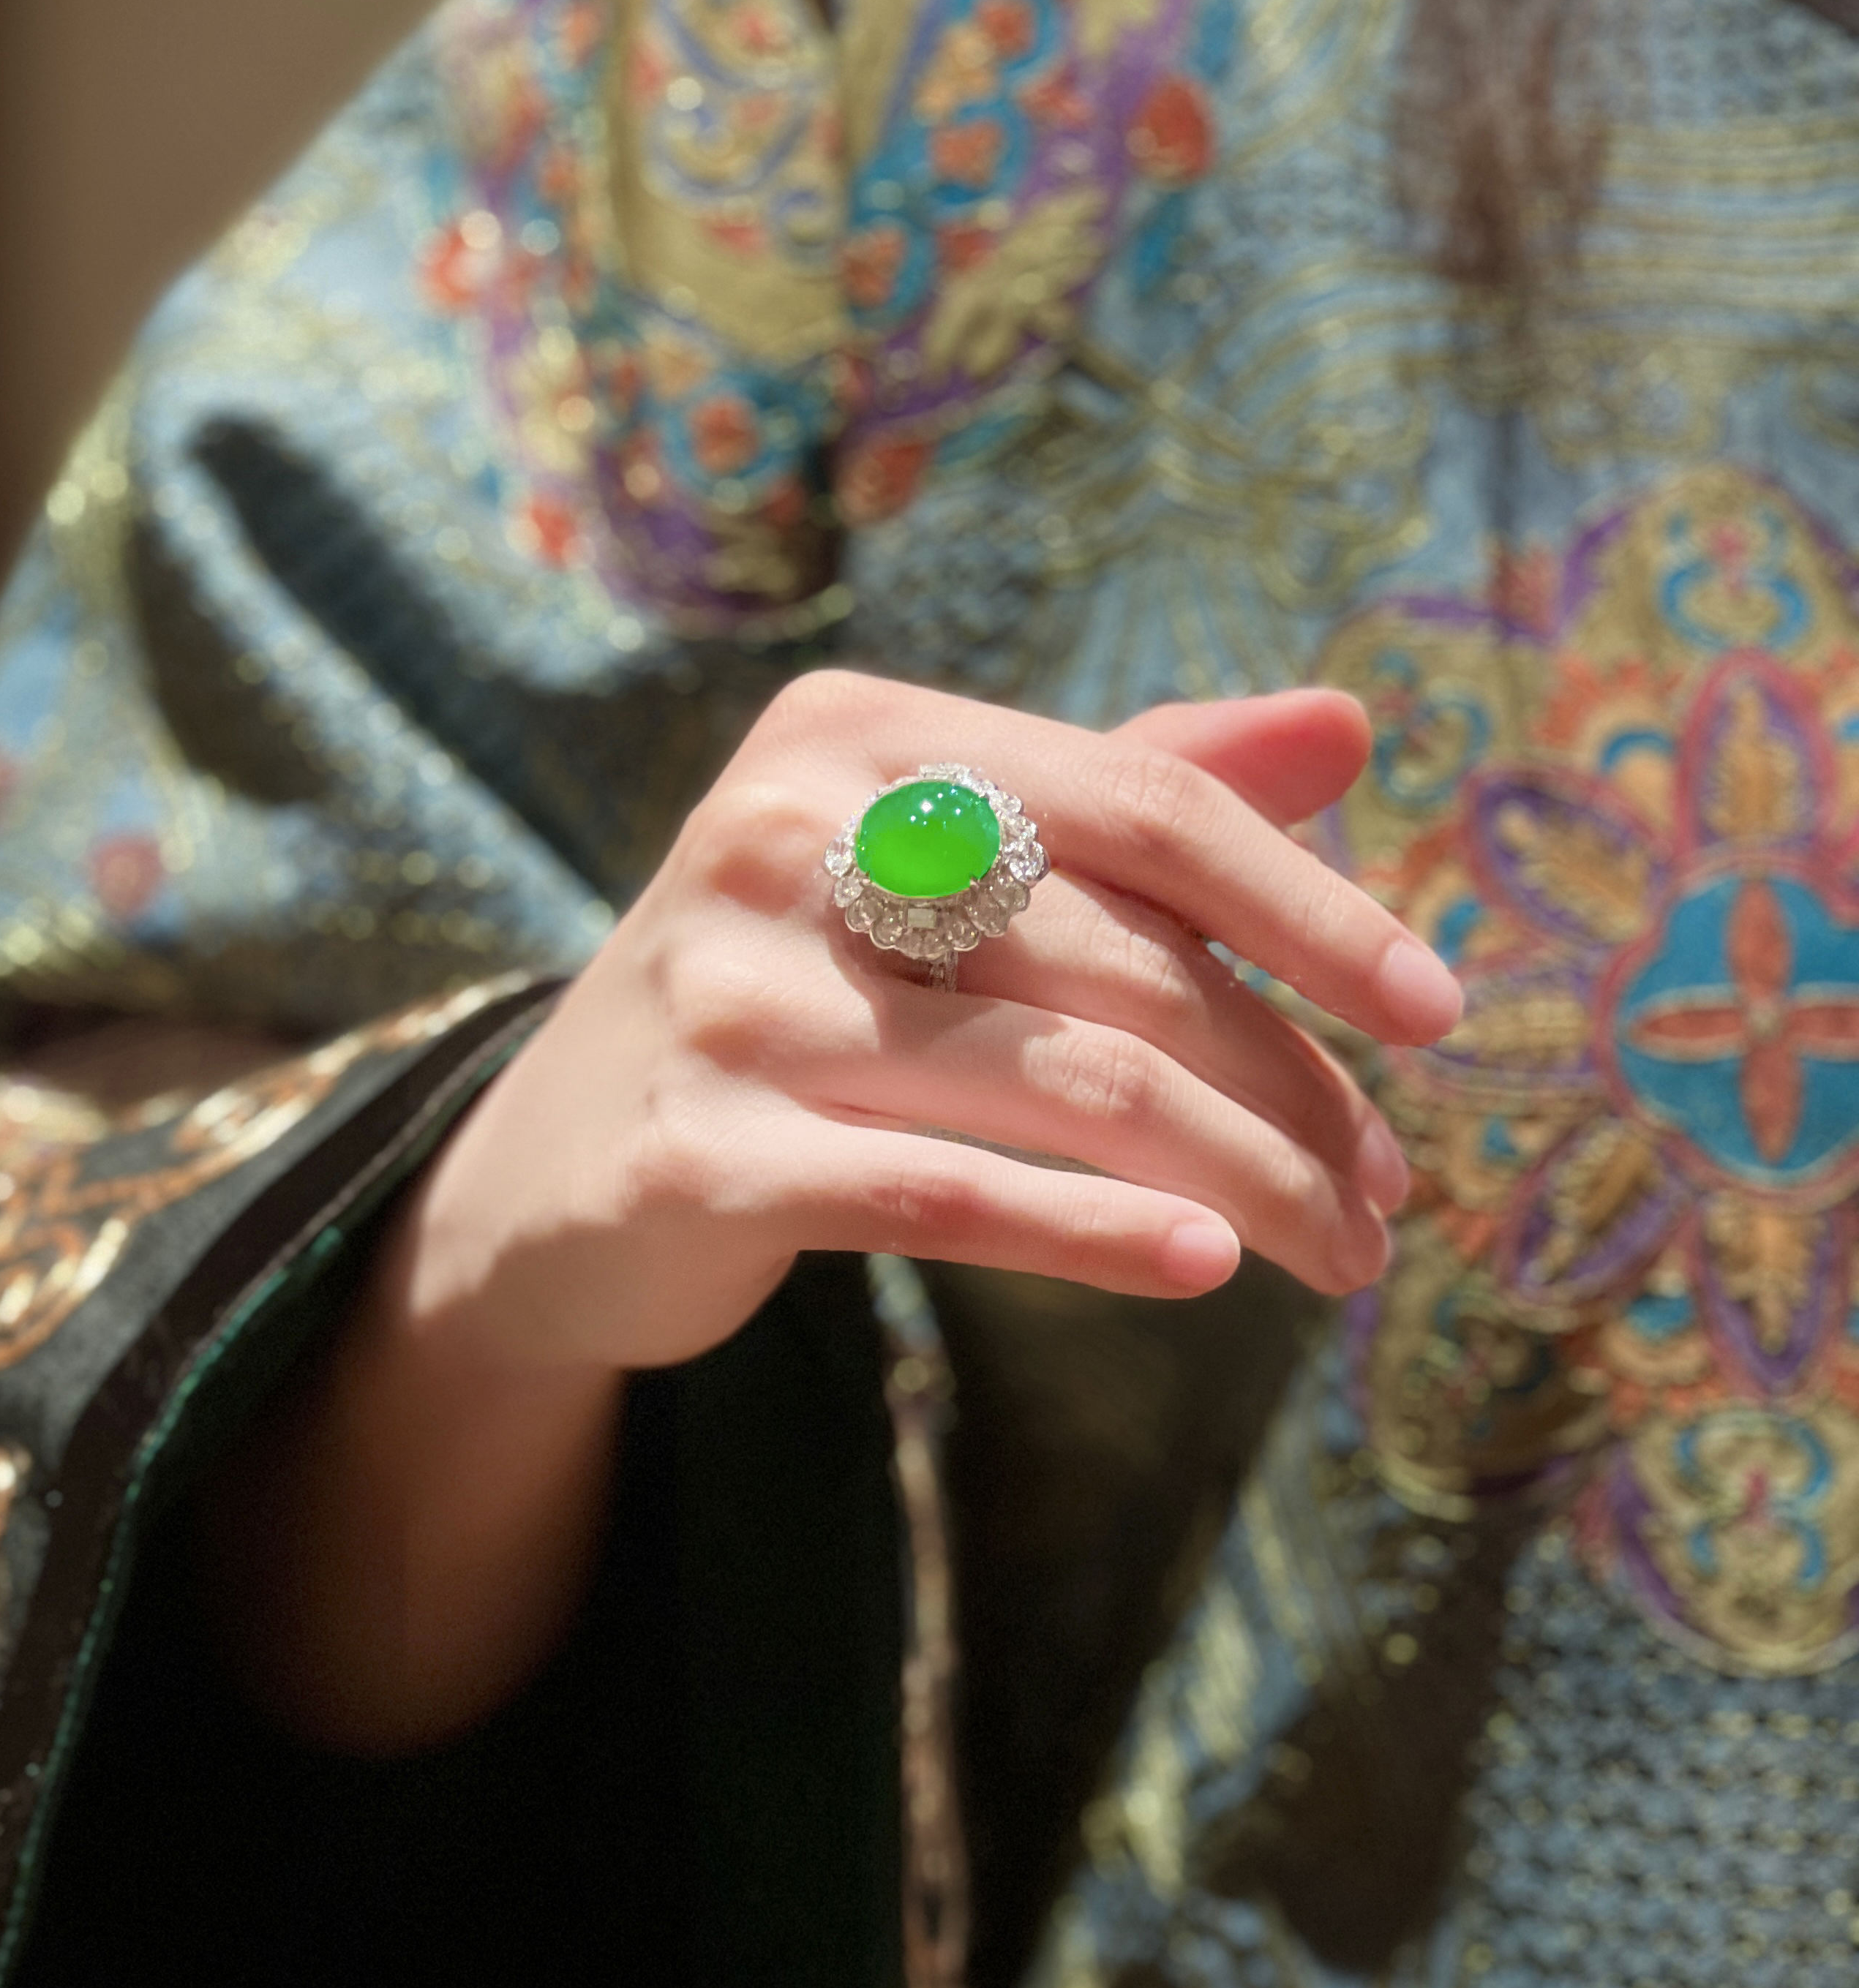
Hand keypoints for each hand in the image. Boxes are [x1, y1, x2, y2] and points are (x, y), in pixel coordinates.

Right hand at [219, 673, 1459, 1749]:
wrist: (548, 1174)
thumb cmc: (789, 999)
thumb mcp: (932, 866)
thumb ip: (1122, 793)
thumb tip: (1344, 722)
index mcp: (856, 737)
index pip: (1143, 803)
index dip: (1312, 906)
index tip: (1439, 1010)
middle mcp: (780, 837)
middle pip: (1125, 962)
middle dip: (1291, 1093)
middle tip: (1383, 1201)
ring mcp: (726, 996)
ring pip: (1064, 1084)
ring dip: (1240, 1180)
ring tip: (1336, 1256)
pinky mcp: (694, 1153)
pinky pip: (943, 1195)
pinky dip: (1098, 1237)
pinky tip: (1205, 1265)